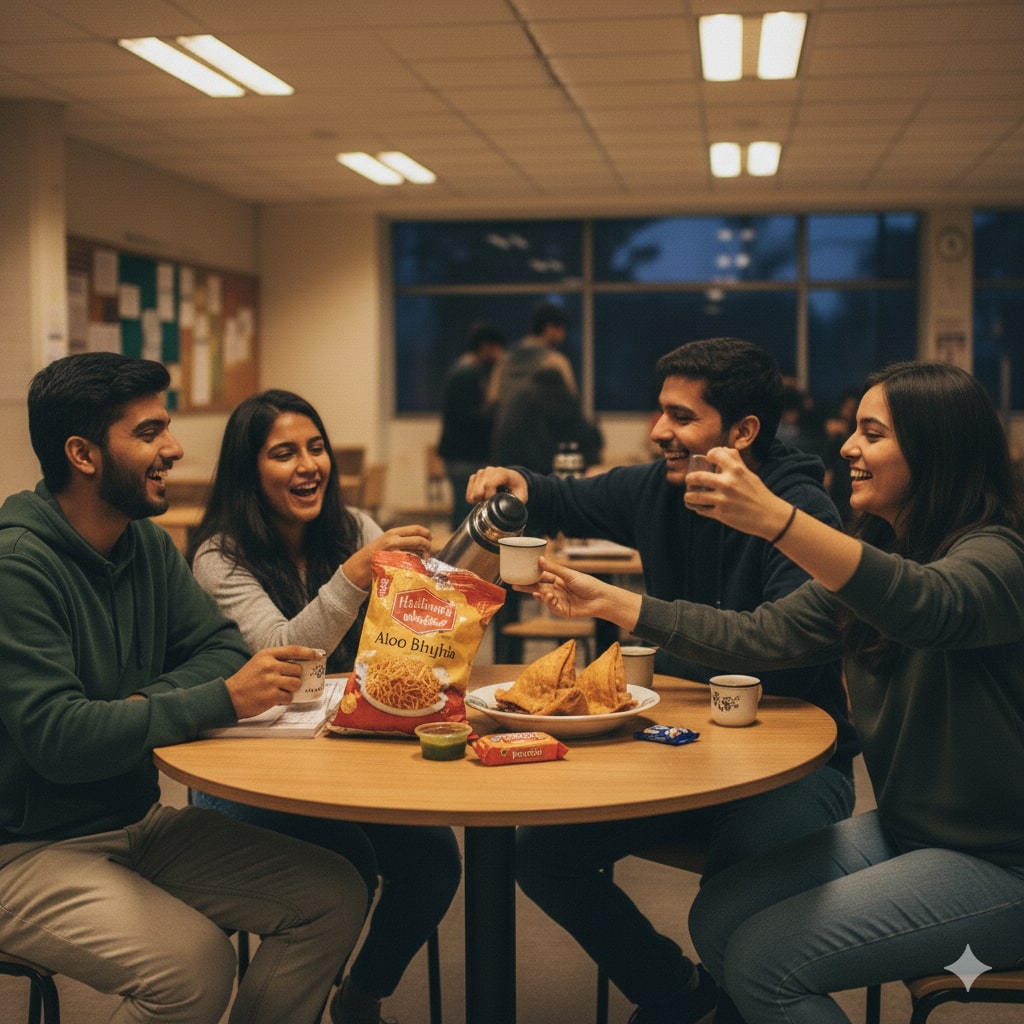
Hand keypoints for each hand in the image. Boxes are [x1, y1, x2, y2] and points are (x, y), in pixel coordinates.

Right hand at [225, 645, 320, 719]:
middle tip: (286, 681)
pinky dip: (285, 699)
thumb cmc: (246, 680)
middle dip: (296, 677)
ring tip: (279, 690)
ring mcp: (270, 681)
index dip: (308, 652)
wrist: (229, 697)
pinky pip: (289, 697)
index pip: (293, 650)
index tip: (318, 656)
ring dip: (291, 689)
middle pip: (297, 670)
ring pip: (296, 683)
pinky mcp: (271, 695)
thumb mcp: (259, 662)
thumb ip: (276, 660)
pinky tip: (275, 698)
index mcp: (267, 654)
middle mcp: (269, 665)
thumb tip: (302, 663)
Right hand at [343, 525, 432, 587]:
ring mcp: (393, 552)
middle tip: (428, 553)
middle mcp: (394, 540)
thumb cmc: (374, 555)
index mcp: (393, 532)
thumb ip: (401, 539)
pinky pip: (410, 565)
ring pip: (417, 553)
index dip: (426, 533)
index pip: (416, 529)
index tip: (430, 538)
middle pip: (420, 541)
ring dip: (422, 558)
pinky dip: (416, 567)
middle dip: (428, 546)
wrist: (358, 566)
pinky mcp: (393, 564)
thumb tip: (422, 542)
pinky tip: (415, 569)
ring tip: (422, 562)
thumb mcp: (386, 541)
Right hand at [465, 466, 527, 505]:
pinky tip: (481, 499)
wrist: (513, 479)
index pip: (489, 484)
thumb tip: (510, 512)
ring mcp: (481, 473)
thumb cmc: (518, 488)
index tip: (493, 503)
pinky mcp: (475, 477)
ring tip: (488, 501)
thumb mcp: (522, 495)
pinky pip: (469, 492)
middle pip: (479, 488)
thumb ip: (517, 502)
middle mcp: (490, 471)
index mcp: (502, 473)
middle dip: (483, 500)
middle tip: (489, 504)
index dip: (488, 496)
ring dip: (478, 500)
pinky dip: (473, 499)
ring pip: (473, 491)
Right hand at [516, 557, 641, 633]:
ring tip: (538, 592)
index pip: (541, 576)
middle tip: (514, 586)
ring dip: (540, 595)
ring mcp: (559, 601)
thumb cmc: (588, 584)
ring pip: (544, 598)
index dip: (531, 576)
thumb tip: (539, 560)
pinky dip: (549, 603)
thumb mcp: (569, 574)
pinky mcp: (563, 611)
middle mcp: (557, 590)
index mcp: (558, 579)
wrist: (601, 599)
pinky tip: (550, 598)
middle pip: (538, 588)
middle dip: (527, 587)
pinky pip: (552, 607)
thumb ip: (554, 569)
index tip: (519, 573)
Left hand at [687, 447, 789, 539]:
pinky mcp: (721, 514)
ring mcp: (722, 499)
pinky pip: (701, 510)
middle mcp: (727, 483)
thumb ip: (736, 462)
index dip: (708, 456)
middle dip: (689, 479)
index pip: (714, 454)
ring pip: (693, 496)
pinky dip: (698, 508)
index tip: (707, 460)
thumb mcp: (749, 474)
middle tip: (690, 480)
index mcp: (736, 470)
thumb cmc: (759, 494)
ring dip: (689, 496)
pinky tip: (700, 506)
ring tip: (690, 496)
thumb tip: (724, 450)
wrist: (770, 516)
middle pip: (696, 477)